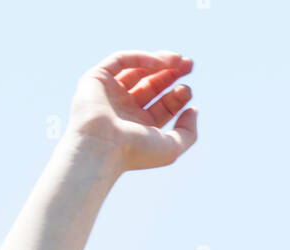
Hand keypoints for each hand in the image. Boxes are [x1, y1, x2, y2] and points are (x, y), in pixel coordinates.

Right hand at [65, 49, 196, 171]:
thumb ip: (188, 132)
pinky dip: (140, 58)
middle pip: (152, 85)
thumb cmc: (136, 152)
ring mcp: (110, 94)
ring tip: (178, 59)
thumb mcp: (172, 148)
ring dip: (159, 62)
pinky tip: (158, 62)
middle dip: (172, 73)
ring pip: (137, 70)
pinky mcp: (96, 79)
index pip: (163, 106)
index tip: (188, 91)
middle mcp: (124, 110)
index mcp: (140, 128)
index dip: (178, 96)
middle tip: (189, 64)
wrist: (102, 147)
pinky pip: (120, 60)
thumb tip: (193, 110)